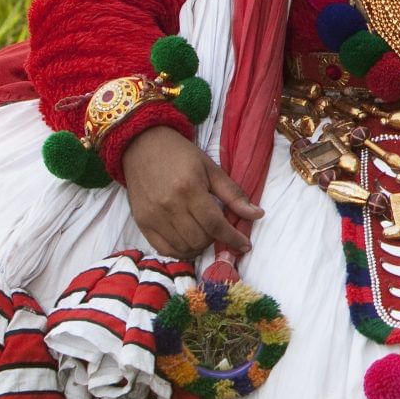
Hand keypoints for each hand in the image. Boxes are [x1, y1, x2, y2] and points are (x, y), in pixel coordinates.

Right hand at [120, 127, 260, 262]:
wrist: (143, 146)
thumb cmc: (181, 155)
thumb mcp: (212, 169)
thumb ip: (234, 194)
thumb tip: (258, 215)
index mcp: (189, 189)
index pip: (215, 224)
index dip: (232, 238)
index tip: (245, 245)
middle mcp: (169, 206)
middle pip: (199, 239)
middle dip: (216, 240)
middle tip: (220, 230)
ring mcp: (153, 216)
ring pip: (183, 247)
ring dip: (200, 246)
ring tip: (205, 234)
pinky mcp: (141, 222)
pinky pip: (164, 249)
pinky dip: (180, 252)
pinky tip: (189, 242)